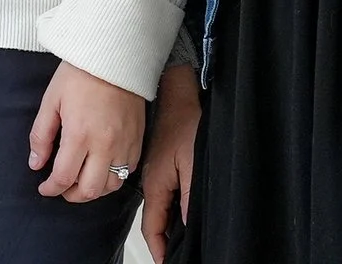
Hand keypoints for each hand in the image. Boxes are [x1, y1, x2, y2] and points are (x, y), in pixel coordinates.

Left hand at [29, 59, 144, 203]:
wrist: (114, 58)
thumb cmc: (80, 75)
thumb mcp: (51, 101)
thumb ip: (41, 136)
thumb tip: (36, 164)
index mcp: (79, 135)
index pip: (64, 177)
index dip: (51, 189)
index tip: (44, 188)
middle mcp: (105, 145)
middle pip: (89, 190)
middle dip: (71, 195)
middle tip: (61, 188)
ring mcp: (124, 145)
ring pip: (111, 186)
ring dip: (93, 190)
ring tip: (80, 181)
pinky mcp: (137, 141)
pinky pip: (127, 172)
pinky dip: (113, 178)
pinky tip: (100, 169)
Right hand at [140, 63, 199, 261]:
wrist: (176, 93)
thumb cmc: (186, 123)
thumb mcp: (192, 163)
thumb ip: (189, 197)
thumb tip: (185, 225)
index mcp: (155, 184)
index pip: (152, 226)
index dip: (159, 248)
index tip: (167, 262)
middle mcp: (149, 180)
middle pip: (152, 219)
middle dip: (161, 239)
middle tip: (174, 254)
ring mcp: (151, 171)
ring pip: (156, 206)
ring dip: (163, 224)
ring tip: (177, 239)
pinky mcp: (157, 163)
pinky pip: (159, 193)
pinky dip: (166, 207)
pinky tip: (177, 210)